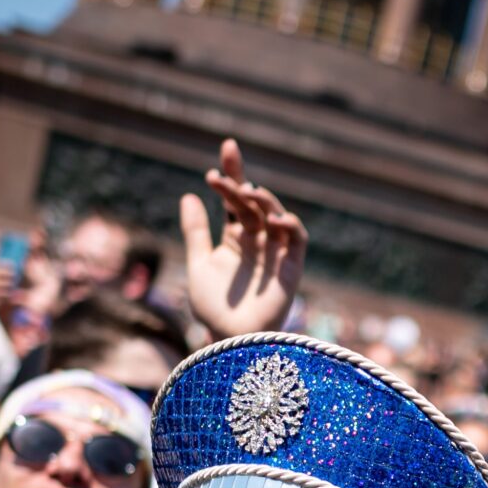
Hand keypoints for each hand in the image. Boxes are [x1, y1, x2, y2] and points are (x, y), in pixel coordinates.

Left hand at [179, 138, 306, 338]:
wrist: (229, 340)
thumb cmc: (214, 308)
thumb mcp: (198, 264)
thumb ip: (196, 231)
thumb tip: (189, 195)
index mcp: (235, 237)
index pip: (236, 199)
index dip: (233, 172)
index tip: (227, 147)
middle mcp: (257, 240)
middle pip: (253, 203)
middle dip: (241, 184)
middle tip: (223, 177)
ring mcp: (275, 252)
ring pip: (276, 215)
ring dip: (265, 201)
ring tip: (249, 193)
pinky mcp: (292, 267)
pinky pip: (297, 240)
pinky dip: (290, 226)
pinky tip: (275, 219)